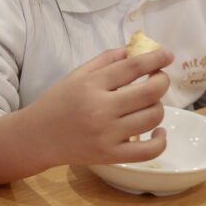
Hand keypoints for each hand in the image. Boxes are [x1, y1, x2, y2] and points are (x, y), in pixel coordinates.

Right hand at [31, 47, 172, 166]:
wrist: (37, 136)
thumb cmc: (57, 102)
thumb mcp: (76, 75)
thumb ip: (106, 60)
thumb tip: (136, 50)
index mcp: (91, 84)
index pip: (132, 67)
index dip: (155, 59)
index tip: (167, 55)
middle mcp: (100, 108)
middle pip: (149, 92)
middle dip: (162, 81)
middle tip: (159, 79)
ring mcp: (107, 134)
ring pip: (152, 117)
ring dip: (158, 106)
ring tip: (148, 104)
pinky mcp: (111, 155)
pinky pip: (149, 151)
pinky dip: (161, 140)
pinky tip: (158, 132)